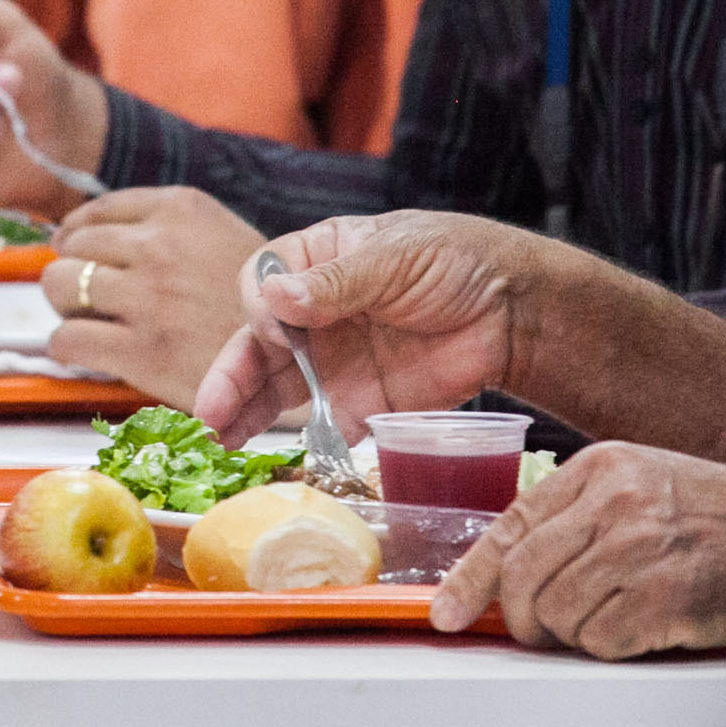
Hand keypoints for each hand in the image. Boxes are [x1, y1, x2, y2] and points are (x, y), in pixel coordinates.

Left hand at [43, 186, 260, 408]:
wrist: (299, 362)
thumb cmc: (259, 303)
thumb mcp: (221, 236)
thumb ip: (167, 226)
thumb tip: (91, 232)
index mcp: (181, 209)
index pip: (98, 210)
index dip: (78, 233)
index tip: (74, 249)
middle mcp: (160, 246)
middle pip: (73, 245)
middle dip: (72, 267)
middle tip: (82, 291)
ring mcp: (149, 298)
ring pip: (60, 285)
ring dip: (65, 304)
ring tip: (83, 318)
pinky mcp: (141, 351)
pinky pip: (67, 339)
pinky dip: (64, 345)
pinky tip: (79, 349)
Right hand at [193, 210, 549, 443]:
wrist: (515, 312)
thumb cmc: (454, 260)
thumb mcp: (393, 258)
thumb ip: (336, 283)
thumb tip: (275, 299)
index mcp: (315, 261)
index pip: (262, 284)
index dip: (262, 309)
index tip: (278, 327)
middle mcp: (314, 314)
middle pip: (256, 345)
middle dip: (230, 378)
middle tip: (210, 414)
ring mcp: (335, 361)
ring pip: (278, 389)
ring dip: (248, 414)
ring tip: (222, 441)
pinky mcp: (362, 403)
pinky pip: (324, 428)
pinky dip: (303, 448)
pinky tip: (280, 467)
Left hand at [432, 444, 725, 654]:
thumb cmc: (717, 517)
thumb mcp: (639, 484)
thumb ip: (578, 513)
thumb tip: (513, 564)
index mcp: (599, 470)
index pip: (510, 526)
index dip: (470, 577)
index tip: (448, 611)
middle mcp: (614, 504)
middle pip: (524, 577)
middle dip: (522, 618)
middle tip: (541, 632)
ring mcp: (640, 550)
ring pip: (558, 613)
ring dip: (573, 634)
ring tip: (609, 621)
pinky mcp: (666, 597)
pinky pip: (601, 641)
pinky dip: (610, 648)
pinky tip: (640, 628)